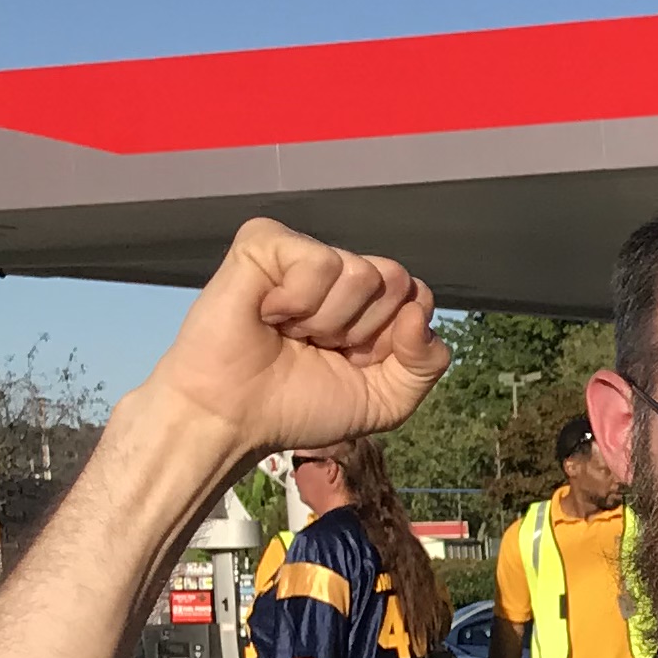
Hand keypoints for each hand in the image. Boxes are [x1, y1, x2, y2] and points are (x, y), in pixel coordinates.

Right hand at [143, 219, 446, 454]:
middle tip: (316, 346)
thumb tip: (420, 312)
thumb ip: (425, 364)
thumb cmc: (298, 407)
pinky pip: (318, 260)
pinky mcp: (265, 241)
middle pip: (396, 279)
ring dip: (326, 321)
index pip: (418, 298)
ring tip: (289, 332)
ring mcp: (303, 254)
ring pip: (361, 272)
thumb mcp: (386, 402)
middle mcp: (340, 273)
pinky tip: (268, 313)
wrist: (233, 416)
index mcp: (369, 305)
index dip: (393, 341)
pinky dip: (297, 300)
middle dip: (362, 331)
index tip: (353, 363)